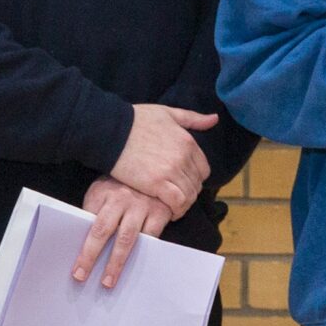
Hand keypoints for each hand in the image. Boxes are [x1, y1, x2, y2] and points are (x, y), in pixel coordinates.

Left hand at [75, 176, 170, 287]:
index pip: (87, 221)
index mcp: (103, 193)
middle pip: (102, 231)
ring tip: (109, 280)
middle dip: (91, 255)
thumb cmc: (124, 185)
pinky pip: (151, 237)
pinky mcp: (160, 211)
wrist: (157, 168)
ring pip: (127, 239)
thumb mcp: (104, 189)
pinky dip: (143, 253)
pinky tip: (135, 267)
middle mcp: (121, 199)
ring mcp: (142, 205)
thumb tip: (83, 237)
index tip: (74, 265)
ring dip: (117, 262)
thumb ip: (95, 209)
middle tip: (82, 275)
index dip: (80, 244)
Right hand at [111, 103, 217, 217]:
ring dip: (183, 204)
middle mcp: (184, 157)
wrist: (110, 131)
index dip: (195, 179)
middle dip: (189, 193)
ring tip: (173, 207)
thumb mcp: (168, 113)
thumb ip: (193, 119)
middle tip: (177, 198)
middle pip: (197, 185)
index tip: (184, 184)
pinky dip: (176, 210)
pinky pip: (177, 202)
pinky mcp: (157, 184)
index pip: (204, 170)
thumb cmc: (136, 120)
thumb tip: (214, 119)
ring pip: (189, 196)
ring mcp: (171, 171)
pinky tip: (168, 212)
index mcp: (188, 142)